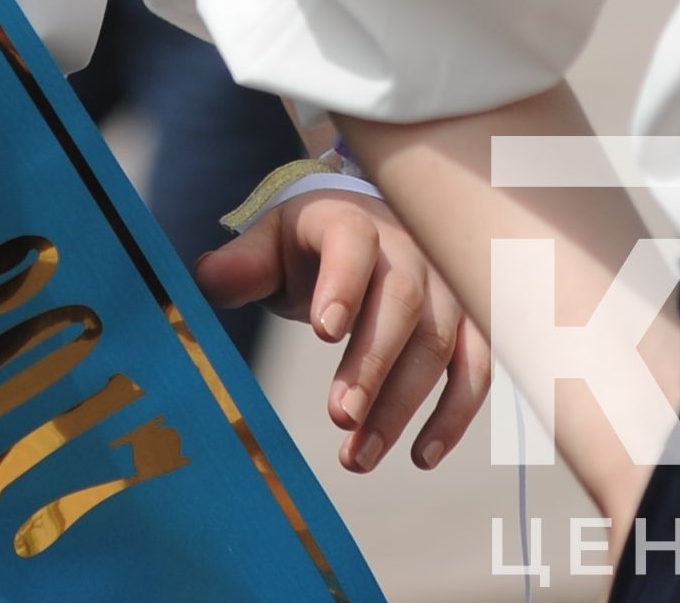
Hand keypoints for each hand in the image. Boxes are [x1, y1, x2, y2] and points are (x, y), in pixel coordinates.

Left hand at [188, 189, 496, 473]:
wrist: (367, 224)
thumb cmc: (311, 242)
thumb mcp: (271, 242)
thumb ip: (242, 264)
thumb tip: (206, 278)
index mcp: (351, 223)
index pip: (352, 246)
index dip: (342, 285)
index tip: (322, 331)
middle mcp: (407, 251)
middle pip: (400, 304)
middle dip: (372, 364)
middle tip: (339, 418)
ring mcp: (443, 287)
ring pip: (438, 343)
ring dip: (402, 405)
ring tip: (358, 456)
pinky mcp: (466, 324)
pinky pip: (474, 369)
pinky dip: (454, 414)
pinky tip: (420, 457)